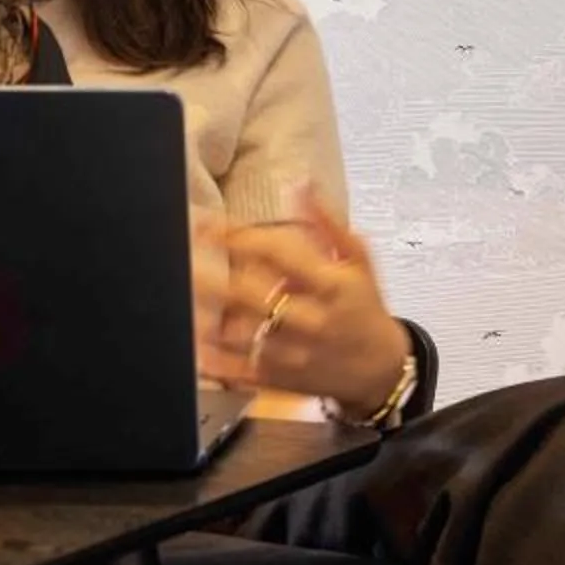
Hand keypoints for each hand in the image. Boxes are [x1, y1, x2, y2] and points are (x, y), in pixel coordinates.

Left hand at [195, 186, 411, 410]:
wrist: (383, 368)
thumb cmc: (366, 307)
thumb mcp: (358, 262)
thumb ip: (327, 223)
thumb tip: (300, 184)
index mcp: (330, 285)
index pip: (276, 252)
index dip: (238, 235)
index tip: (209, 226)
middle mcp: (310, 319)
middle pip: (248, 293)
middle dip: (210, 274)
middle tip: (182, 259)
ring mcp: (293, 353)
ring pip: (237, 332)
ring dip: (205, 313)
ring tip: (181, 294)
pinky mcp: (280, 380)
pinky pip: (238, 370)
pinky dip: (212, 358)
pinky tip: (194, 342)